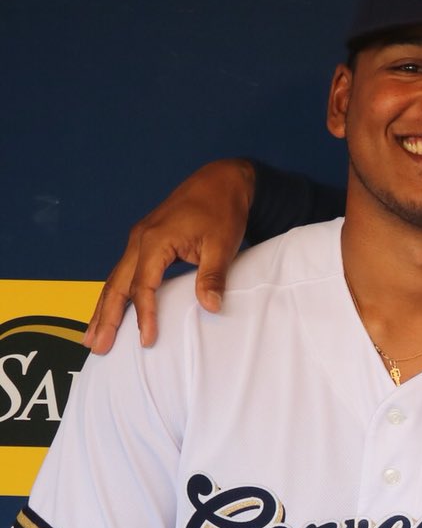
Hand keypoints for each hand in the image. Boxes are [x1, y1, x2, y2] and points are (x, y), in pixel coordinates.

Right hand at [84, 159, 255, 353]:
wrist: (221, 181)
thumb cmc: (222, 210)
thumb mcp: (223, 244)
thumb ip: (213, 276)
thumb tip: (210, 307)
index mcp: (154, 241)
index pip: (143, 286)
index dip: (144, 315)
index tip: (147, 340)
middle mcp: (139, 240)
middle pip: (116, 285)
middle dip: (104, 317)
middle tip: (95, 347)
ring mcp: (139, 240)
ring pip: (115, 279)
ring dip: (103, 308)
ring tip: (92, 336)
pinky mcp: (145, 241)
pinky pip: (124, 271)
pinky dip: (115, 293)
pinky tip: (110, 309)